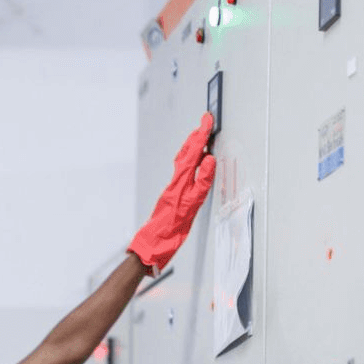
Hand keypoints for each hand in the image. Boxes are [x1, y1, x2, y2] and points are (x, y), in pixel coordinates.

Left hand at [128, 112, 215, 274]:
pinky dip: (188, 161)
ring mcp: (173, 188)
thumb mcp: (192, 205)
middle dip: (196, 136)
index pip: (193, 152)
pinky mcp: (172, 195)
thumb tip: (209, 159)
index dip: (201, 134)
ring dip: (191, 147)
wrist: (155, 244)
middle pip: (186, 153)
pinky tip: (191, 163)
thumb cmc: (172, 229)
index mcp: (180, 182)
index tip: (207, 119)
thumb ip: (202, 182)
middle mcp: (176, 182)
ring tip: (198, 136)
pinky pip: (181, 172)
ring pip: (182, 161)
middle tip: (204, 122)